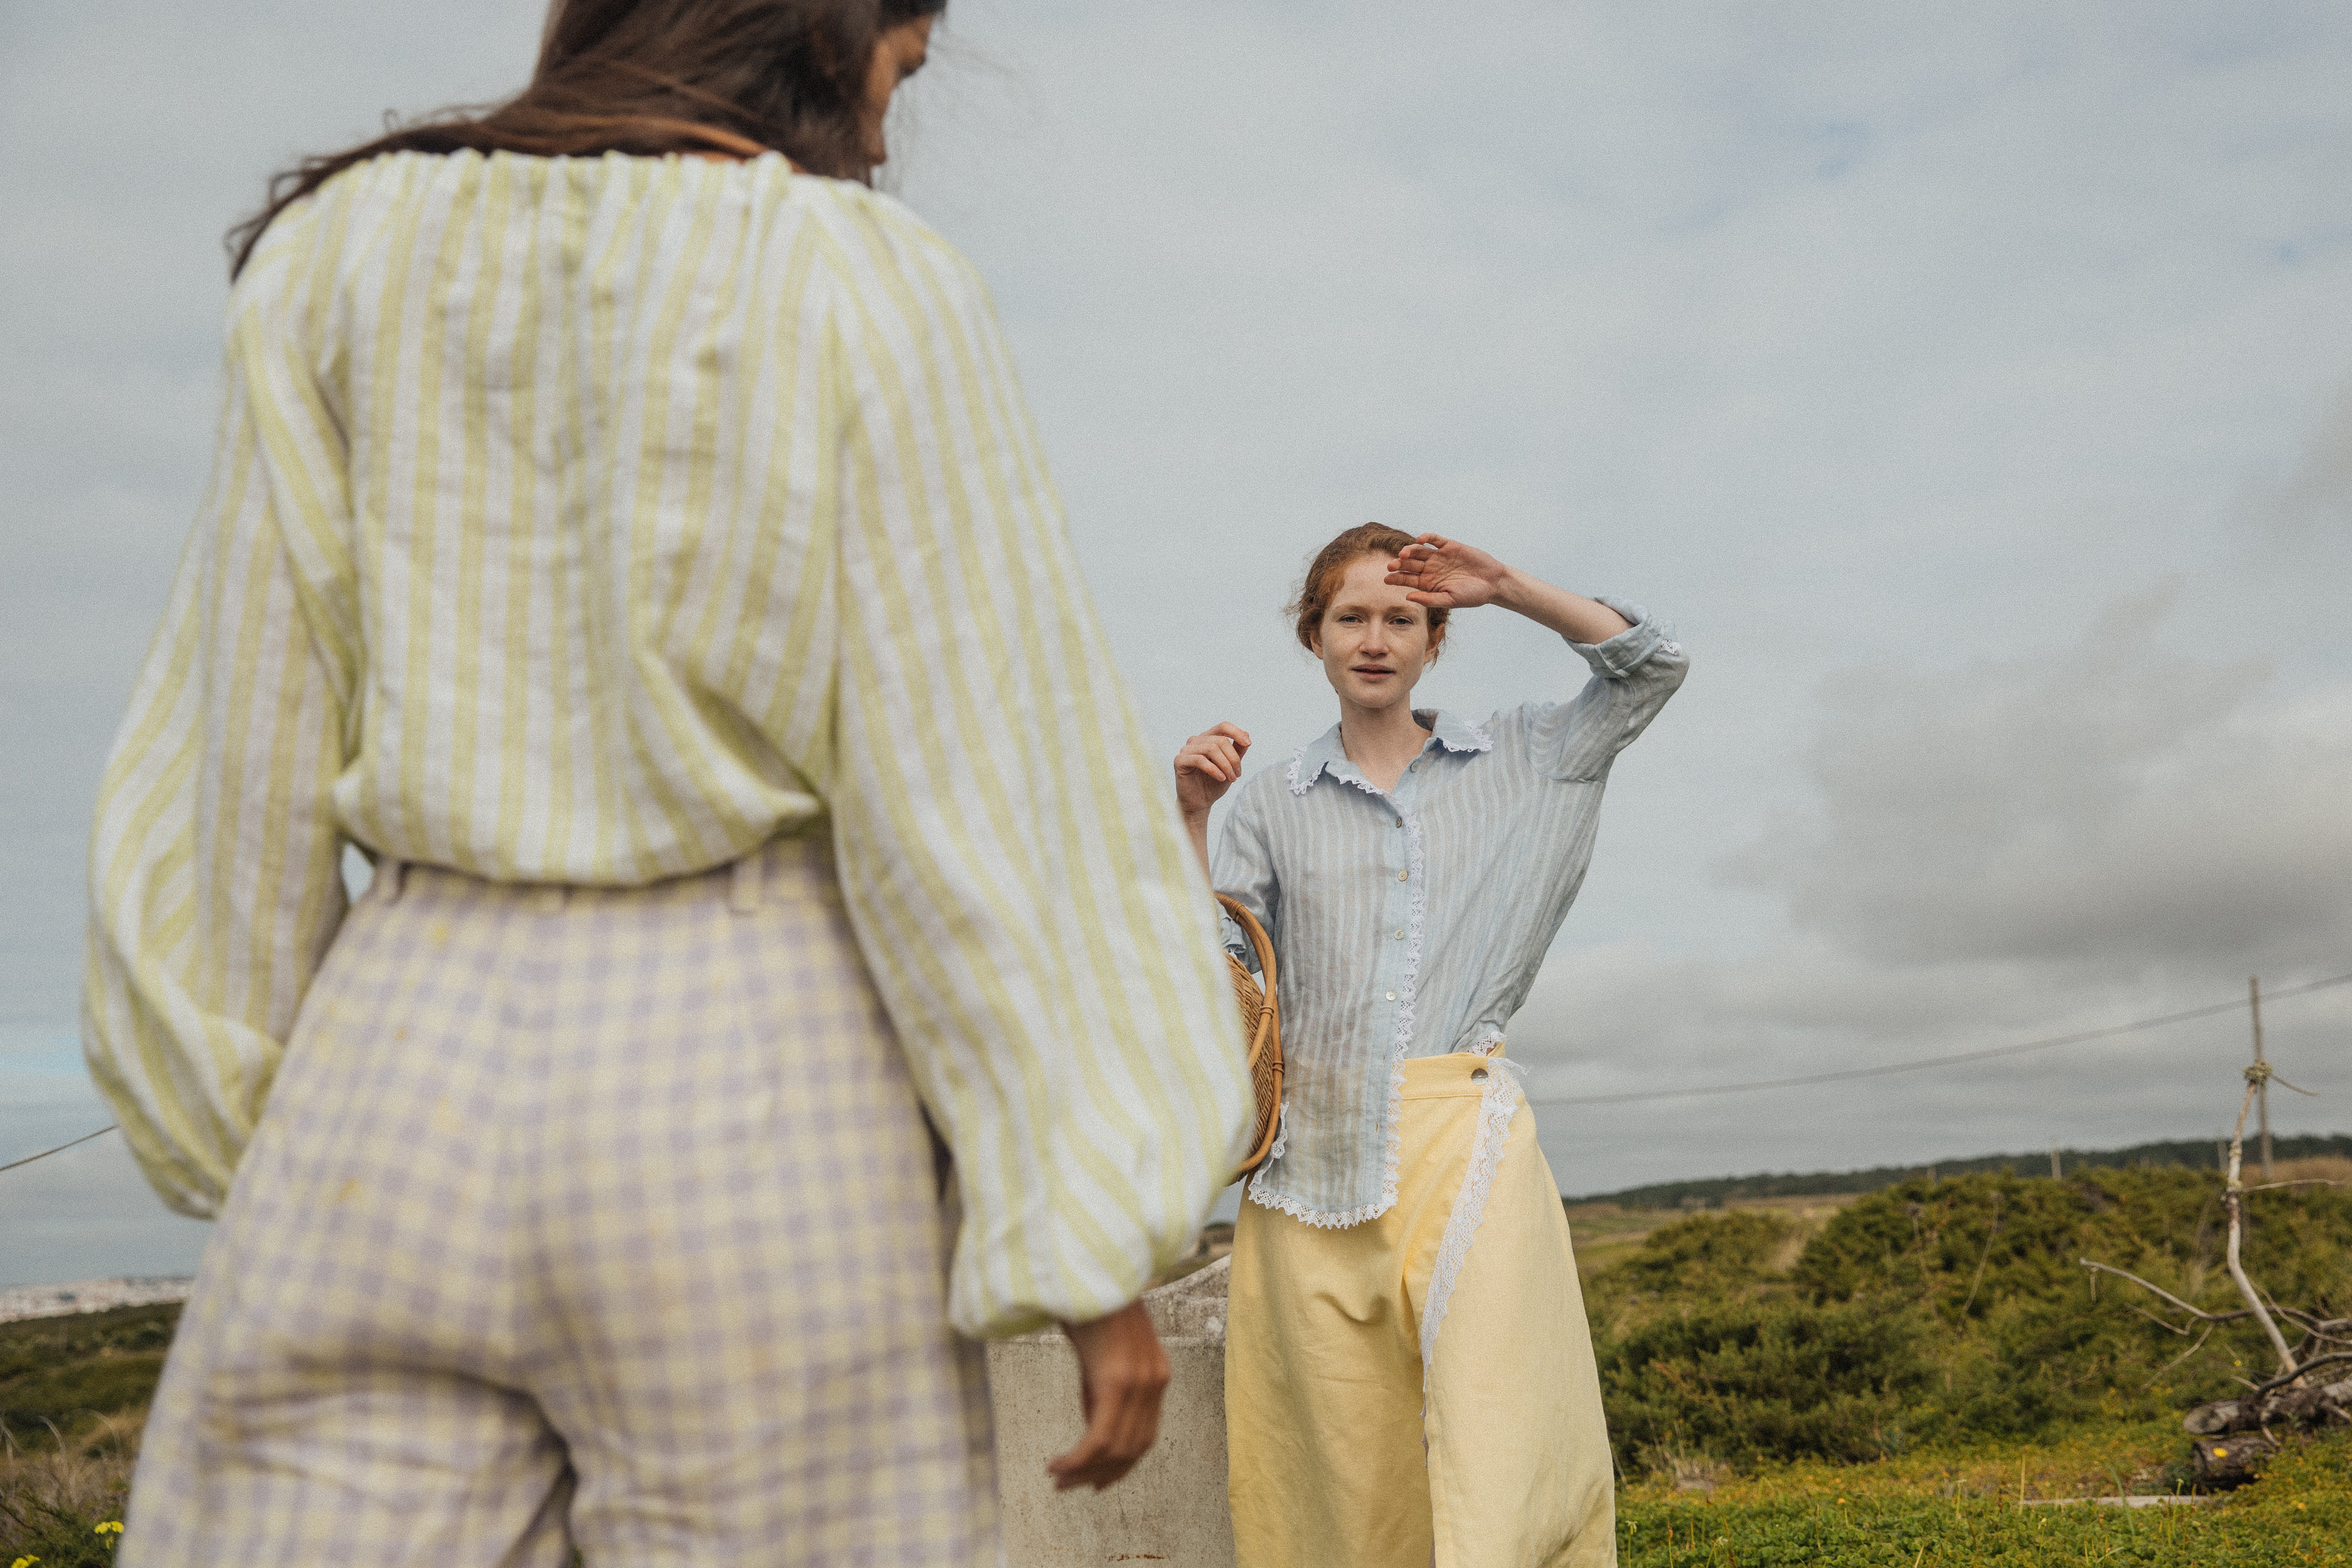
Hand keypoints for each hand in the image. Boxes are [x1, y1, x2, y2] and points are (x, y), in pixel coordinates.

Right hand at [1049, 1299, 1171, 1491]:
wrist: (1088, 1266)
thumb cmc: (1089, 1305)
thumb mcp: (1101, 1354)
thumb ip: (1104, 1389)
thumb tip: (1094, 1429)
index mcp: (1157, 1375)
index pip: (1144, 1438)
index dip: (1120, 1468)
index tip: (1093, 1483)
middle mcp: (1155, 1382)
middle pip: (1132, 1450)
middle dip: (1099, 1476)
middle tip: (1067, 1487)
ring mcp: (1140, 1381)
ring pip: (1116, 1449)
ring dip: (1084, 1472)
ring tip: (1057, 1479)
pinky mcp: (1117, 1379)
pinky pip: (1100, 1437)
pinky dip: (1078, 1460)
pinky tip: (1057, 1465)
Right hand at [1174, 723, 1250, 822]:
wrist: (1200, 802)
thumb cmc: (1214, 784)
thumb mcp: (1231, 766)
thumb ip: (1238, 750)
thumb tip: (1247, 734)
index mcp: (1207, 738)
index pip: (1223, 726)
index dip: (1236, 733)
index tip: (1248, 744)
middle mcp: (1195, 740)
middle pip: (1221, 740)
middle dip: (1233, 758)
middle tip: (1237, 775)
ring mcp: (1186, 750)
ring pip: (1211, 749)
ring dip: (1226, 765)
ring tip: (1230, 779)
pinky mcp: (1180, 761)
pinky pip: (1200, 760)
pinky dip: (1214, 769)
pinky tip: (1221, 778)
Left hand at [1385, 534, 1513, 610]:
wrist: (1492, 583)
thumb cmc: (1472, 595)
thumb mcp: (1450, 600)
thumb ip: (1429, 599)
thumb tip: (1408, 597)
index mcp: (1428, 583)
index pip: (1407, 580)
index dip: (1396, 578)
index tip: (1386, 579)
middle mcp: (1431, 569)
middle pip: (1410, 564)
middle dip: (1399, 564)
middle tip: (1391, 565)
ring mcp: (1439, 556)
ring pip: (1419, 551)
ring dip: (1409, 551)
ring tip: (1403, 554)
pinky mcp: (1449, 546)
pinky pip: (1435, 539)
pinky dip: (1427, 538)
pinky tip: (1420, 540)